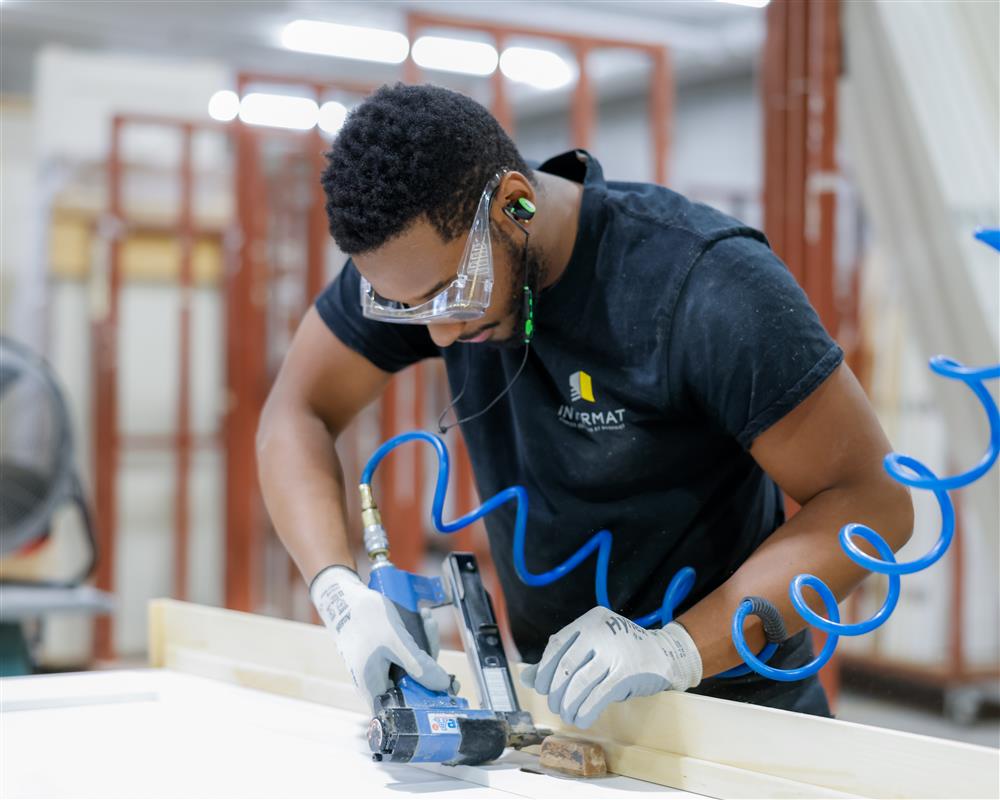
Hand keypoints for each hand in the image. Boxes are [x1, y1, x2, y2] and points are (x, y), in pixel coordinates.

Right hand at [310, 565, 450, 702]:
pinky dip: (415, 637)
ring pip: (411, 666)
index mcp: (374, 688)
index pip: (403, 711)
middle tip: (430, 629)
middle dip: (428, 659)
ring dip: (423, 642)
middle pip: (412, 685)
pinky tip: (420, 616)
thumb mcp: (397, 642)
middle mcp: (376, 683)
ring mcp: (380, 669)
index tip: (448, 688)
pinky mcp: (384, 656)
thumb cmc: (365, 620)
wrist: (345, 598)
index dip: (427, 704)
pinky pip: (405, 653)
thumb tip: (443, 686)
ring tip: (425, 618)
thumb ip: (419, 666)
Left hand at [520, 607, 701, 729]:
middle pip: (566, 666)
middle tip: (555, 706)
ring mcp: (614, 651)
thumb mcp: (590, 647)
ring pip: (580, 683)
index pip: (557, 644)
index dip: (544, 669)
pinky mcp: (626, 673)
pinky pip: (598, 695)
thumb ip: (560, 658)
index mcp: (589, 621)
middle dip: (556, 691)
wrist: (664, 654)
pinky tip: (582, 719)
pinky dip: (586, 710)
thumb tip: (527, 678)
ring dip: (569, 704)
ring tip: (567, 715)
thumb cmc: (620, 651)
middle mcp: (600, 631)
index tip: (541, 688)